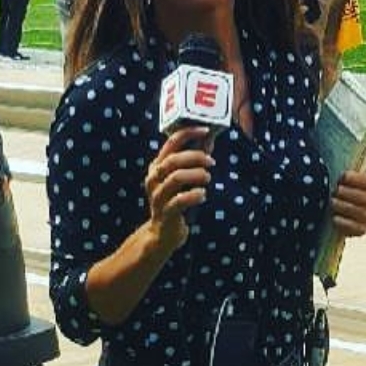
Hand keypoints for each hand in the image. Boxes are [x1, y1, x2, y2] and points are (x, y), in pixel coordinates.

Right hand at [144, 127, 214, 253]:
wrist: (163, 234)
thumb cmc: (176, 202)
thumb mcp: (182, 179)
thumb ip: (194, 160)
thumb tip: (210, 139)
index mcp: (157, 166)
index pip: (170, 142)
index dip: (189, 133)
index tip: (206, 130)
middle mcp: (153, 179)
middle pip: (172, 160)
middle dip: (195, 157)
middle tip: (211, 162)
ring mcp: (157, 196)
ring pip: (175, 178)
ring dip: (196, 175)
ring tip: (207, 178)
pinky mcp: (164, 213)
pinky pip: (180, 200)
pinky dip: (194, 195)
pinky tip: (202, 195)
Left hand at [330, 165, 365, 239]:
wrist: (336, 206)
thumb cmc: (347, 184)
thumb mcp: (356, 169)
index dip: (358, 180)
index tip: (343, 176)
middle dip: (349, 194)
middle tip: (335, 190)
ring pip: (361, 214)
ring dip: (344, 207)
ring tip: (332, 201)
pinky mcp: (360, 230)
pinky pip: (357, 229)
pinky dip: (344, 224)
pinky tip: (334, 217)